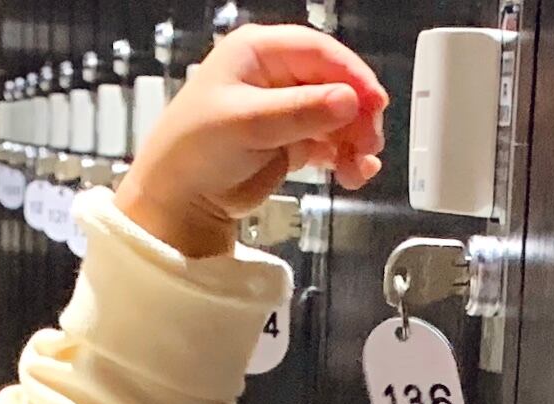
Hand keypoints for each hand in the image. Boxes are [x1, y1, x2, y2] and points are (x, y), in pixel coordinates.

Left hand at [117, 24, 387, 259]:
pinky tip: (352, 174)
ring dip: (355, 141)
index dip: (351, 75)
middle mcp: (274, 75)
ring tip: (359, 168)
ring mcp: (284, 108)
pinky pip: (330, 142)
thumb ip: (302, 111)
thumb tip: (349, 101)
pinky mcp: (290, 140)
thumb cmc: (195, 150)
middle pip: (334, 83)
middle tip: (369, 142)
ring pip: (337, 116)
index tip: (374, 103)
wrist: (180, 201)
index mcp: (257, 52)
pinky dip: (346, 157)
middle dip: (357, 114)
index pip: (318, 51)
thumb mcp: (249, 123)